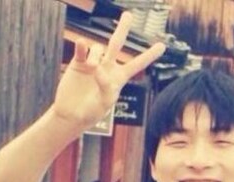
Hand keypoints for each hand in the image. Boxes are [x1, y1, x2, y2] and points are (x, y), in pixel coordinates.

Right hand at [53, 12, 165, 133]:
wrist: (71, 114)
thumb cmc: (91, 113)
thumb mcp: (103, 104)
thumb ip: (105, 86)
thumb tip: (99, 68)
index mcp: (118, 79)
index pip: (137, 64)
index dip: (149, 55)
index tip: (162, 46)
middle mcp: (107, 68)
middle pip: (117, 44)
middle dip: (123, 29)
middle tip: (128, 15)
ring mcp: (93, 63)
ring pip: (98, 48)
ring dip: (95, 55)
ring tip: (91, 67)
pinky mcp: (79, 62)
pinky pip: (82, 48)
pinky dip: (82, 46)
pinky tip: (81, 46)